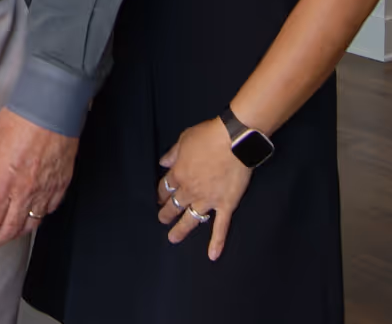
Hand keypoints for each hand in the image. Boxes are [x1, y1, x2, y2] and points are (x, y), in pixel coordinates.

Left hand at [0, 108, 78, 249]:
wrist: (53, 109)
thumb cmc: (21, 119)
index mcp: (4, 180)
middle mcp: (25, 190)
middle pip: (10, 227)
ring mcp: (45, 189)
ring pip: (31, 222)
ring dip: (18, 232)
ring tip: (8, 234)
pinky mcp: (60, 184)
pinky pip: (49, 209)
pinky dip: (39, 217)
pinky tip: (33, 216)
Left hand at [156, 118, 251, 258]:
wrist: (234, 141)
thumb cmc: (209, 136)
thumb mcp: (184, 139)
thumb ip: (172, 154)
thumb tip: (163, 162)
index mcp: (179, 173)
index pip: (165, 187)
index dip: (160, 193)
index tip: (158, 198)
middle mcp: (190, 190)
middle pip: (175, 205)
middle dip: (166, 213)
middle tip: (162, 219)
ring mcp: (208, 200)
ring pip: (191, 219)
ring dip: (181, 230)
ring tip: (173, 238)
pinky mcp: (225, 205)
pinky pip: (220, 227)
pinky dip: (217, 242)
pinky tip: (212, 255)